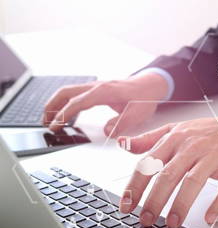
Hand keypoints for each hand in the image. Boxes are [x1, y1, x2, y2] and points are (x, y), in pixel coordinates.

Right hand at [43, 72, 168, 136]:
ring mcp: (96, 86)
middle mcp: (96, 86)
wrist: (151, 85)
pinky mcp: (97, 90)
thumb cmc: (144, 98)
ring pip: (69, 92)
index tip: (54, 126)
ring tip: (50, 120)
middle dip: (52, 107)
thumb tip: (106, 132)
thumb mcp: (137, 114)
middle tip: (44, 123)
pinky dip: (67, 103)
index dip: (63, 115)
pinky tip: (66, 115)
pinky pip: (77, 94)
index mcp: (103, 92)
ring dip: (57, 104)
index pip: (77, 103)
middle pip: (65, 92)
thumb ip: (121, 124)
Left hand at [118, 116, 217, 227]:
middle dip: (155, 200)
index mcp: (173, 139)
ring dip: (181, 204)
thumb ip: (148, 139)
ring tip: (172, 223)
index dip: (135, 186)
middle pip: (169, 175)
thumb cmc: (203, 132)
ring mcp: (213, 157)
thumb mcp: (173, 130)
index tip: (126, 206)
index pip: (149, 163)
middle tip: (146, 220)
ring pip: (194, 181)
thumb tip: (122, 143)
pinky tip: (209, 218)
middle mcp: (191, 147)